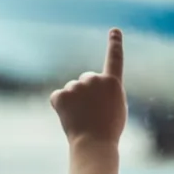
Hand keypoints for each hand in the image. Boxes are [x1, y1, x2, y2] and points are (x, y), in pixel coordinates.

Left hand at [50, 28, 127, 144]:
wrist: (94, 143)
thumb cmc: (108, 129)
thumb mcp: (115, 107)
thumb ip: (106, 91)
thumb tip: (90, 89)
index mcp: (113, 83)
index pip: (115, 59)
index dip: (115, 44)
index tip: (115, 30)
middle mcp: (95, 79)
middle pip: (86, 79)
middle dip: (86, 92)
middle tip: (92, 112)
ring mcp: (76, 86)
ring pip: (72, 89)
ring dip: (74, 101)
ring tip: (82, 118)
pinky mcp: (61, 95)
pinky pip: (58, 97)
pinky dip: (61, 107)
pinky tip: (69, 118)